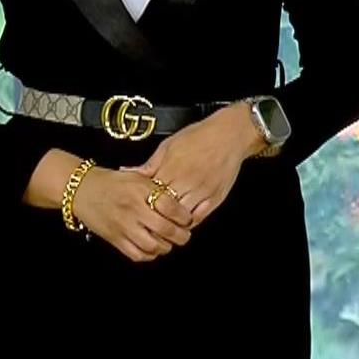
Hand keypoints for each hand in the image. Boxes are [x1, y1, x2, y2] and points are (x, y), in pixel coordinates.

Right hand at [71, 165, 195, 262]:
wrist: (83, 190)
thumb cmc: (113, 182)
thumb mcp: (138, 177)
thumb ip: (157, 188)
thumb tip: (180, 201)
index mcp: (141, 191)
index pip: (170, 207)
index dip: (184, 216)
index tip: (188, 218)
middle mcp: (133, 209)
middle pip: (165, 229)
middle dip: (180, 236)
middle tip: (184, 235)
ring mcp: (123, 226)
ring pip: (153, 245)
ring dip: (165, 247)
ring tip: (168, 242)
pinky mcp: (114, 239)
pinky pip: (136, 254)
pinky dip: (149, 255)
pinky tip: (152, 248)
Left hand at [125, 105, 260, 224]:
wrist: (229, 134)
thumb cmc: (199, 136)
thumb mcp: (169, 144)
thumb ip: (150, 163)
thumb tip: (129, 172)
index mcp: (172, 168)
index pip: (150, 193)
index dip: (143, 200)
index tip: (138, 204)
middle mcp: (187, 182)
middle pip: (164, 208)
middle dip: (155, 214)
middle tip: (147, 219)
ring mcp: (202, 191)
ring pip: (180, 217)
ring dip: (171, 222)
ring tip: (163, 223)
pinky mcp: (215, 198)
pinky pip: (199, 218)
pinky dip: (188, 222)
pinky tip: (182, 221)